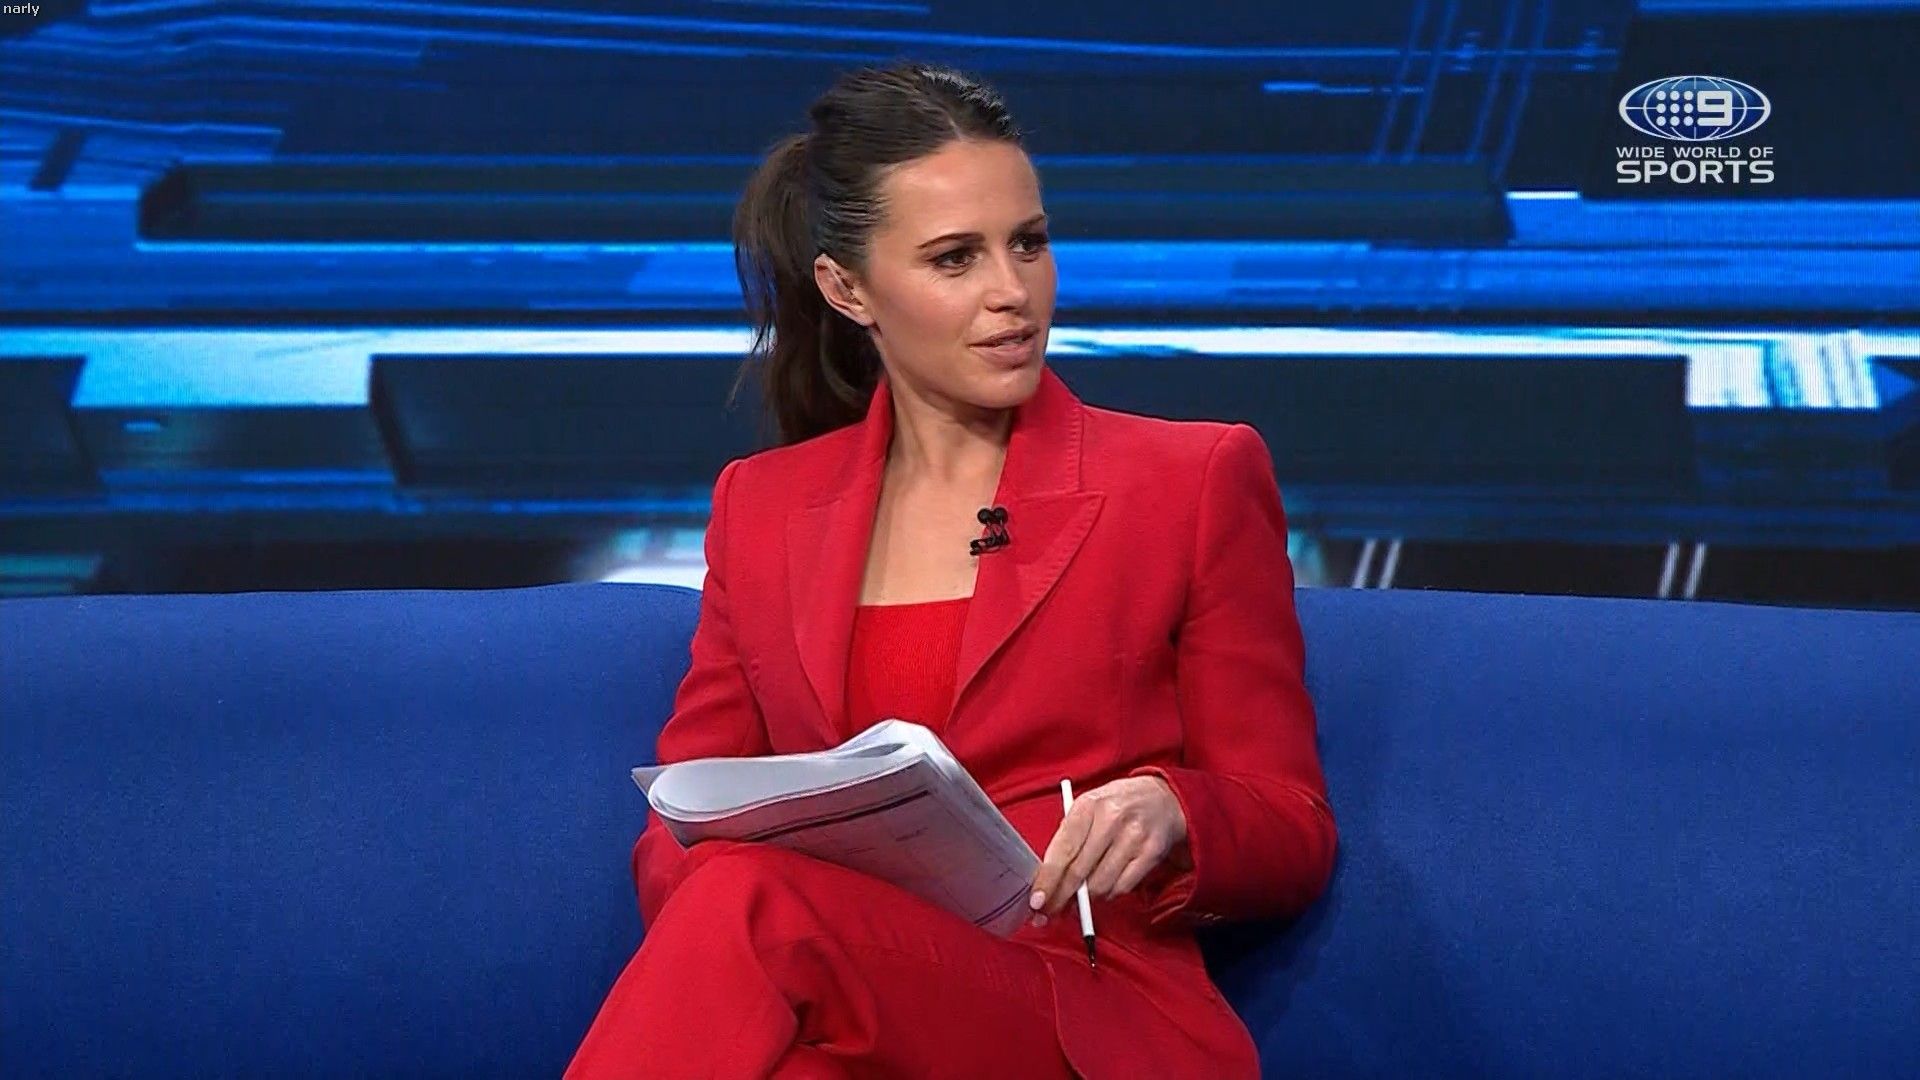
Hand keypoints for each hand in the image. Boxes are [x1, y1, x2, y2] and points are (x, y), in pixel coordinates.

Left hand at [1028, 775, 1190, 921]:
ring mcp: (1134, 836)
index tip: (1036, 901)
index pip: (1063, 849)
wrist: (1161, 798)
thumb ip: (1068, 839)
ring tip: (1078, 900)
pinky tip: (1103, 891)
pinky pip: (1122, 887)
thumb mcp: (1088, 808)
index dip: (1048, 879)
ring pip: (1100, 884)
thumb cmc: (1115, 806)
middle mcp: (1112, 819)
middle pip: (1079, 871)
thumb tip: (1048, 881)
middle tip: (1049, 912)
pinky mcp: (1152, 853)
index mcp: (1088, 805)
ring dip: (1085, 900)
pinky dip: (1108, 895)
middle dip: (1061, 897)